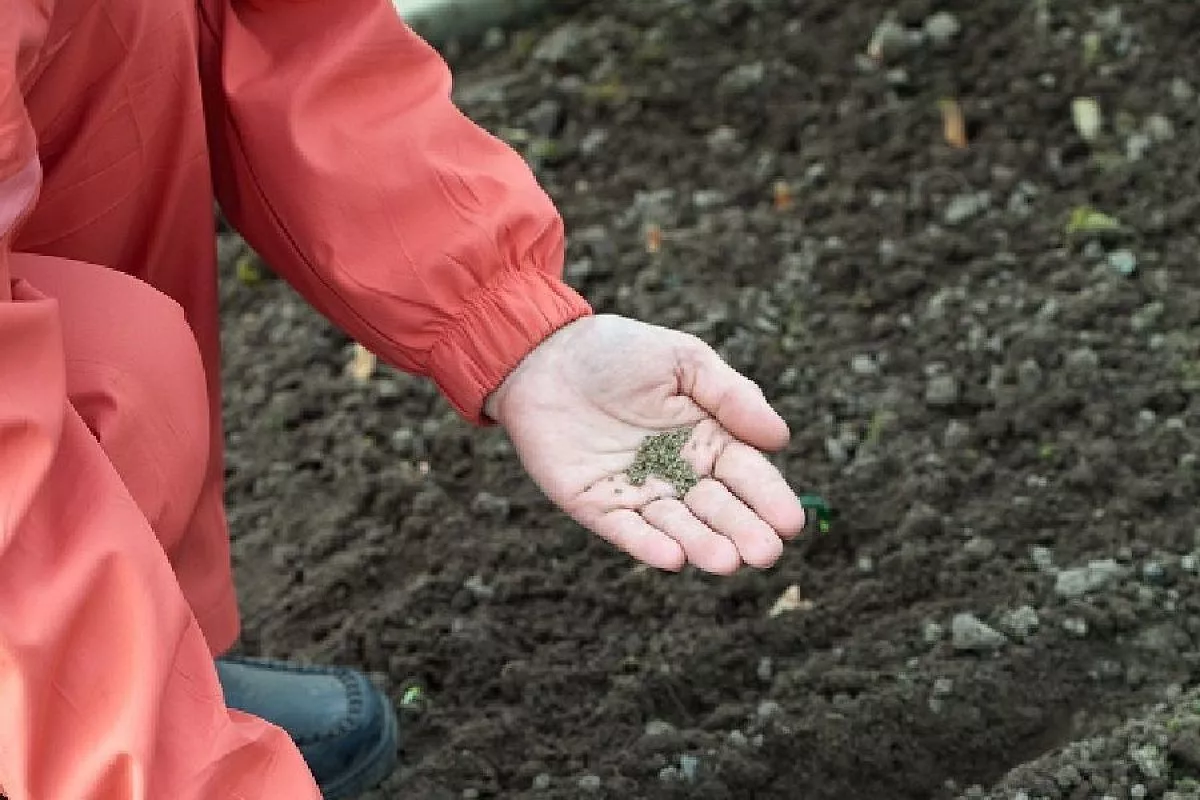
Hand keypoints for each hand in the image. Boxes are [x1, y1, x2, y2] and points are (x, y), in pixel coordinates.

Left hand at [484, 314, 805, 573]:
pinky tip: (671, 558)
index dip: (770, 498)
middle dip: (743, 531)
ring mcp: (638, 493)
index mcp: (709, 440)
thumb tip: (781, 438)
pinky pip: (626, 531)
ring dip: (702, 545)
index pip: (748, 475)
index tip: (791, 521)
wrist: (544, 355)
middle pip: (719, 509)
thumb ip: (732, 396)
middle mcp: (679, 474)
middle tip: (765, 552)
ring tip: (726, 560)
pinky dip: (647, 546)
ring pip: (677, 527)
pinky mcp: (596, 506)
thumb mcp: (684, 360)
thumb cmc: (619, 352)